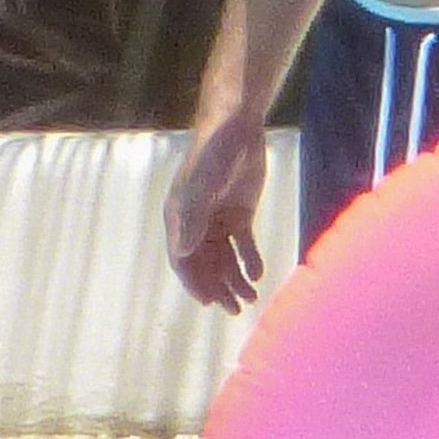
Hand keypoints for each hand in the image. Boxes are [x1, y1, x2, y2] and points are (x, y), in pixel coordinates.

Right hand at [164, 112, 267, 312]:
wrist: (237, 128)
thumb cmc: (212, 154)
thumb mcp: (201, 185)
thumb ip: (193, 217)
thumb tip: (184, 252)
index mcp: (179, 218)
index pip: (183, 260)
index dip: (195, 282)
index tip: (208, 302)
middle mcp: (197, 223)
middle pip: (206, 264)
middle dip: (219, 288)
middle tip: (236, 310)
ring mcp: (219, 219)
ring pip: (225, 258)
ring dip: (236, 279)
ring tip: (250, 298)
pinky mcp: (240, 213)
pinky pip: (243, 244)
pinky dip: (250, 259)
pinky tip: (258, 272)